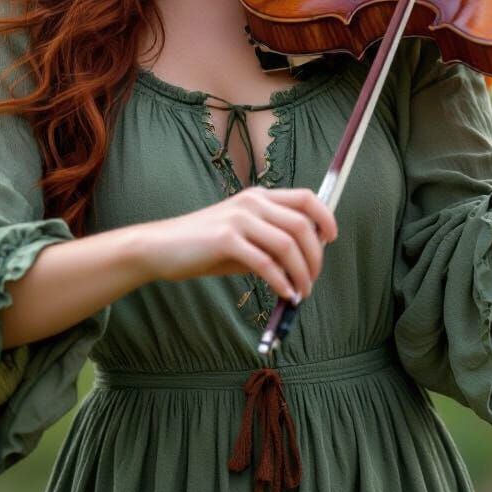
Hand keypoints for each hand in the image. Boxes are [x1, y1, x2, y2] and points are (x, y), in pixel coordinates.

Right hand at [135, 186, 337, 302]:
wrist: (160, 247)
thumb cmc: (203, 246)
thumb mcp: (242, 238)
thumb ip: (271, 244)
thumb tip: (304, 263)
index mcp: (259, 197)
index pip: (306, 197)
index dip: (325, 217)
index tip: (331, 239)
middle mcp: (252, 202)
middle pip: (302, 224)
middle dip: (315, 256)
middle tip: (312, 280)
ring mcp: (239, 219)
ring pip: (287, 244)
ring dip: (301, 273)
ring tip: (300, 293)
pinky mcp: (226, 239)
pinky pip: (265, 262)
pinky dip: (280, 281)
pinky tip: (284, 294)